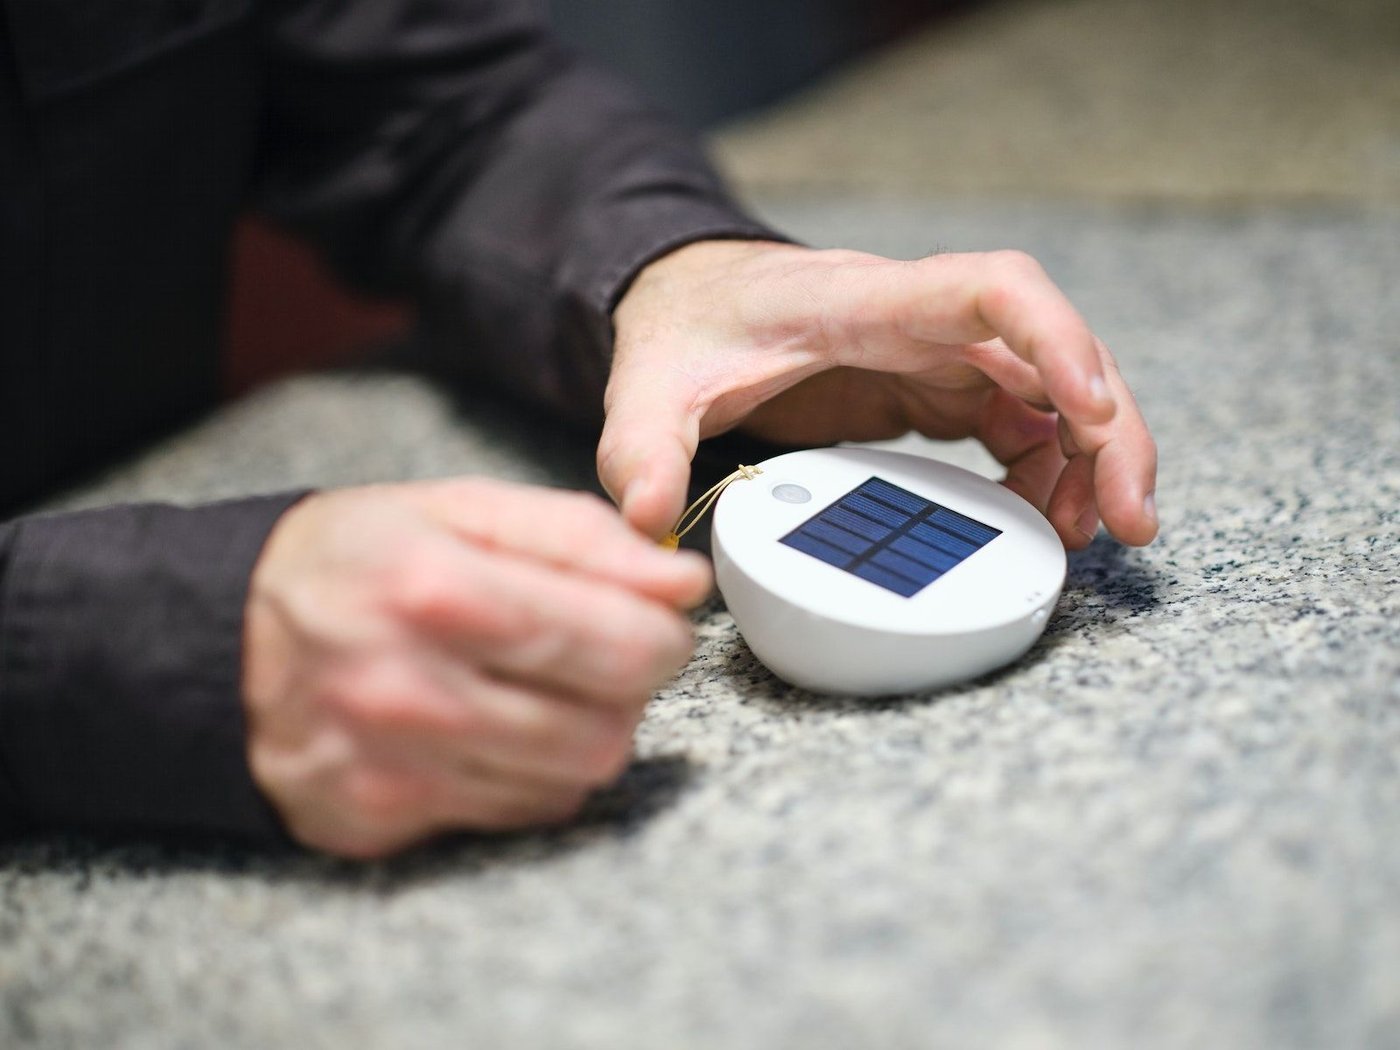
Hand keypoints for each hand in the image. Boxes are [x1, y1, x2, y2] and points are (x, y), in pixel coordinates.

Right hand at [241, 478, 710, 857]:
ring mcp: (393, 769)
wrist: (216, 640)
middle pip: (607, 728)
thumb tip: (683, 583)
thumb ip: (582, 537)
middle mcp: (412, 692)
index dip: (662, 633)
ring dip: (583, 731)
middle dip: (629, 688)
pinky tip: (491, 727)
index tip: (654, 617)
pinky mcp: (381, 823)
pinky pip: (517, 814)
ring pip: (571, 781)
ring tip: (536, 685)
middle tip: (597, 651)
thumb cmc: (353, 559)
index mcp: (438, 590)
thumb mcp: (459, 508)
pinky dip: (531, 772)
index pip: (619, 643)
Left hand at [598, 240, 1157, 549]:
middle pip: (1053, 352)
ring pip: (1051, 391)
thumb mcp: (645, 389)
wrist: (687, 301)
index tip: (1097, 412)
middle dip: (1109, 431)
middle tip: (1129, 522)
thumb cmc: (682, 328)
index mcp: (865, 304)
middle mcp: (919, 319)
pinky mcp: (932, 387)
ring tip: (1095, 537)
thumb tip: (649, 519)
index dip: (1057, 342)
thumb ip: (641, 449)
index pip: (991, 291)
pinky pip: (1018, 423)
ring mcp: (935, 352)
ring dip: (1090, 459)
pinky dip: (1047, 470)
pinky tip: (1046, 521)